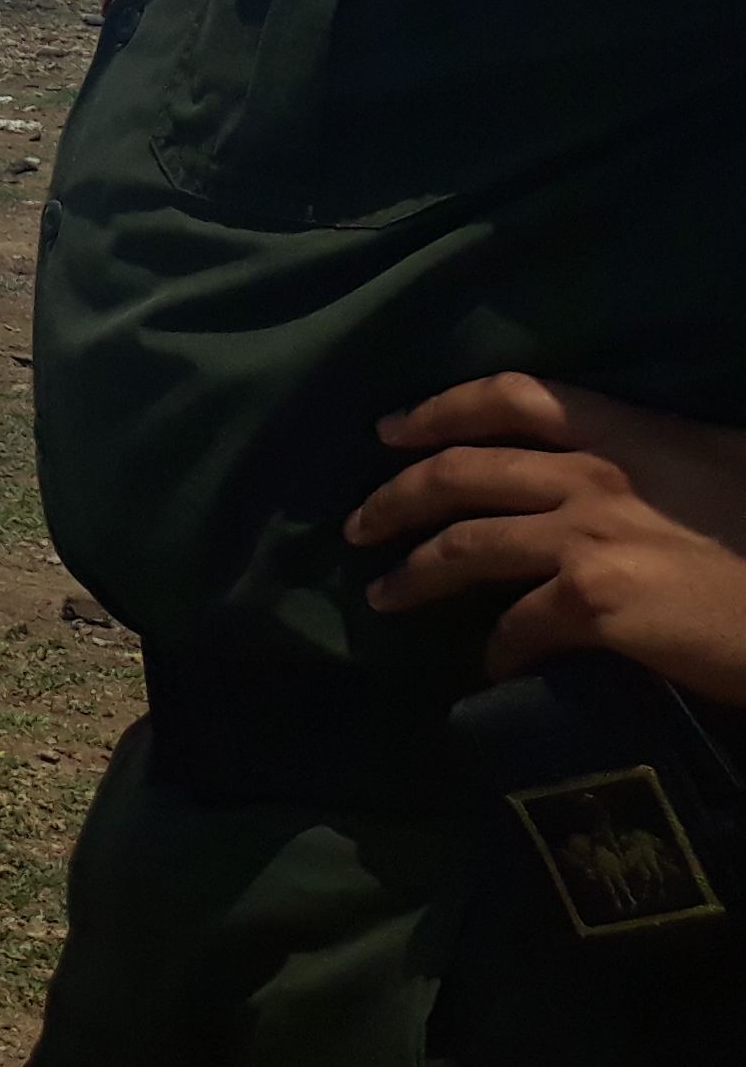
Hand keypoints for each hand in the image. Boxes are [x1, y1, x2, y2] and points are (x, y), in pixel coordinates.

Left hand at [352, 373, 745, 703]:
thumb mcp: (724, 468)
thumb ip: (661, 463)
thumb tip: (609, 475)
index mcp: (634, 433)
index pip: (516, 396)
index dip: (441, 408)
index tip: (390, 429)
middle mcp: (597, 475)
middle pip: (462, 472)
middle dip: (396, 497)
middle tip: (358, 525)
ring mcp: (590, 538)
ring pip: (465, 548)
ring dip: (413, 575)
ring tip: (385, 596)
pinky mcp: (596, 604)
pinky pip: (516, 628)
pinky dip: (496, 651)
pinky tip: (490, 669)